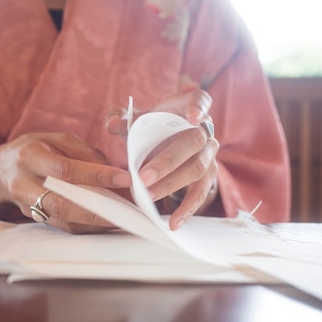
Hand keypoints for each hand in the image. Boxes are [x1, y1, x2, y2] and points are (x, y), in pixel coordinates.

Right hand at [0, 132, 131, 233]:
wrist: (1, 172)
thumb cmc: (36, 150)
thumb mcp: (57, 139)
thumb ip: (85, 152)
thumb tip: (113, 171)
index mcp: (30, 156)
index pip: (66, 169)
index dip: (96, 175)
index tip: (124, 178)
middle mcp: (24, 183)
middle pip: (62, 203)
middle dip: (97, 208)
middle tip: (126, 208)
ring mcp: (27, 206)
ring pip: (63, 220)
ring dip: (95, 222)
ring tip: (121, 218)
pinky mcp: (34, 219)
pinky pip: (63, 227)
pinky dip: (87, 227)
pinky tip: (106, 223)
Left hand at [106, 89, 218, 229]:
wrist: (168, 144)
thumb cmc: (153, 128)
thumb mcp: (138, 121)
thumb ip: (122, 119)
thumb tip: (112, 124)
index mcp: (188, 108)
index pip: (200, 100)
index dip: (199, 106)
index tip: (194, 116)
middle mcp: (204, 130)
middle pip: (193, 142)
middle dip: (167, 161)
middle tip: (143, 177)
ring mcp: (209, 154)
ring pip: (197, 169)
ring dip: (171, 184)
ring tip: (147, 196)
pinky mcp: (208, 176)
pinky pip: (200, 193)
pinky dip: (187, 209)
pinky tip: (174, 222)